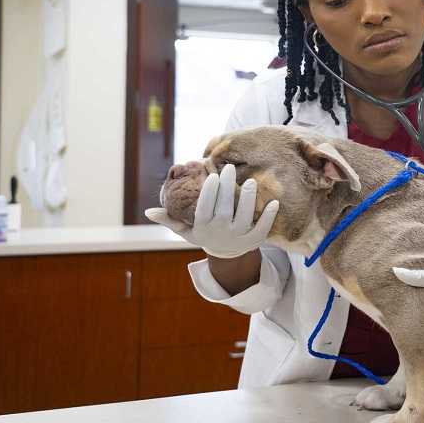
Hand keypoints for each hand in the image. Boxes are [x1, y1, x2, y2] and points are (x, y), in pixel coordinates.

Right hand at [145, 164, 279, 258]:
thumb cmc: (205, 234)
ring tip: (250, 180)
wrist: (227, 254)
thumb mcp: (187, 231)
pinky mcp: (255, 240)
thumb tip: (149, 211)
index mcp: (203, 228)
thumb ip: (170, 220)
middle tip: (229, 168)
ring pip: (244, 218)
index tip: (211, 176)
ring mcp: (238, 238)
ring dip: (247, 199)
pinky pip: (263, 229)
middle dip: (227, 189)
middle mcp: (220, 233)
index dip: (208, 194)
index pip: (204, 209)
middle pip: (224, 210)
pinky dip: (268, 217)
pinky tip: (274, 202)